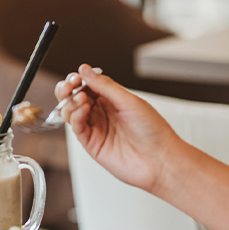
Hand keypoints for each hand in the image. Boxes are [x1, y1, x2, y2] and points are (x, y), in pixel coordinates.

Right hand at [57, 64, 182, 193]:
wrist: (160, 159)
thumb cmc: (153, 131)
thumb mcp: (129, 101)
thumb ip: (105, 86)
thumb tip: (85, 70)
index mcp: (112, 100)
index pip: (87, 85)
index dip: (79, 79)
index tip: (76, 76)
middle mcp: (102, 113)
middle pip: (74, 97)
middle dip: (68, 89)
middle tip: (70, 86)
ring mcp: (96, 128)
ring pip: (71, 112)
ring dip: (71, 102)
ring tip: (80, 99)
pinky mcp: (91, 144)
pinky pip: (76, 127)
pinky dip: (75, 117)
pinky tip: (83, 110)